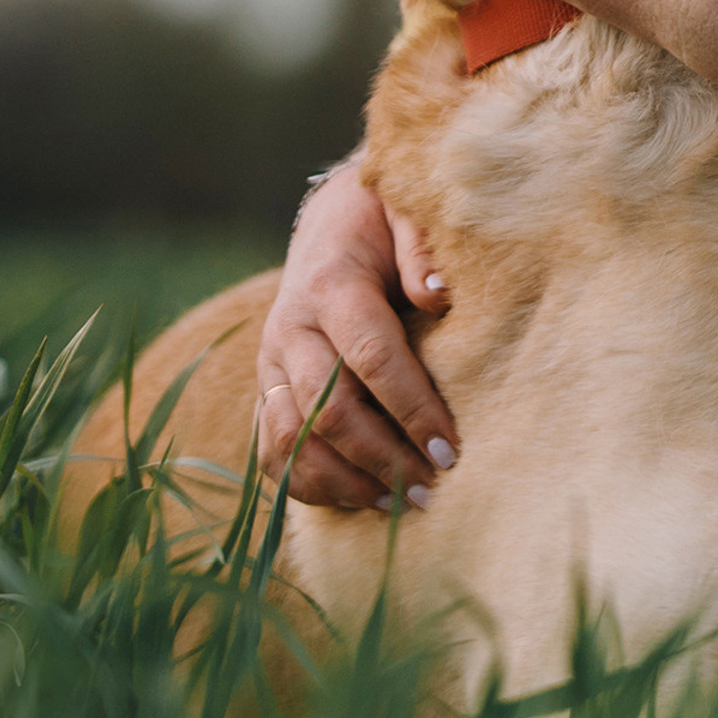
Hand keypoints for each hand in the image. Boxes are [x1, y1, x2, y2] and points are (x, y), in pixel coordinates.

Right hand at [256, 159, 459, 509]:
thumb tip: (439, 297)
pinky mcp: (266, 389)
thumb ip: (423, 248)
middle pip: (326, 410)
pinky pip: (272, 452)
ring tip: (400, 506)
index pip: (370, 357)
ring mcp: (270, 364)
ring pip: (289, 441)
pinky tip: (360, 501)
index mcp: (330, 284)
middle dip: (382, 456)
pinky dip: (309, 486)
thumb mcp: (408, 210)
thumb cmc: (386, 218)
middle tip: (434, 487)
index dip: (410, 407)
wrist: (333, 218)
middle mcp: (290, 329)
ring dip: (344, 482)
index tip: (450, 448)